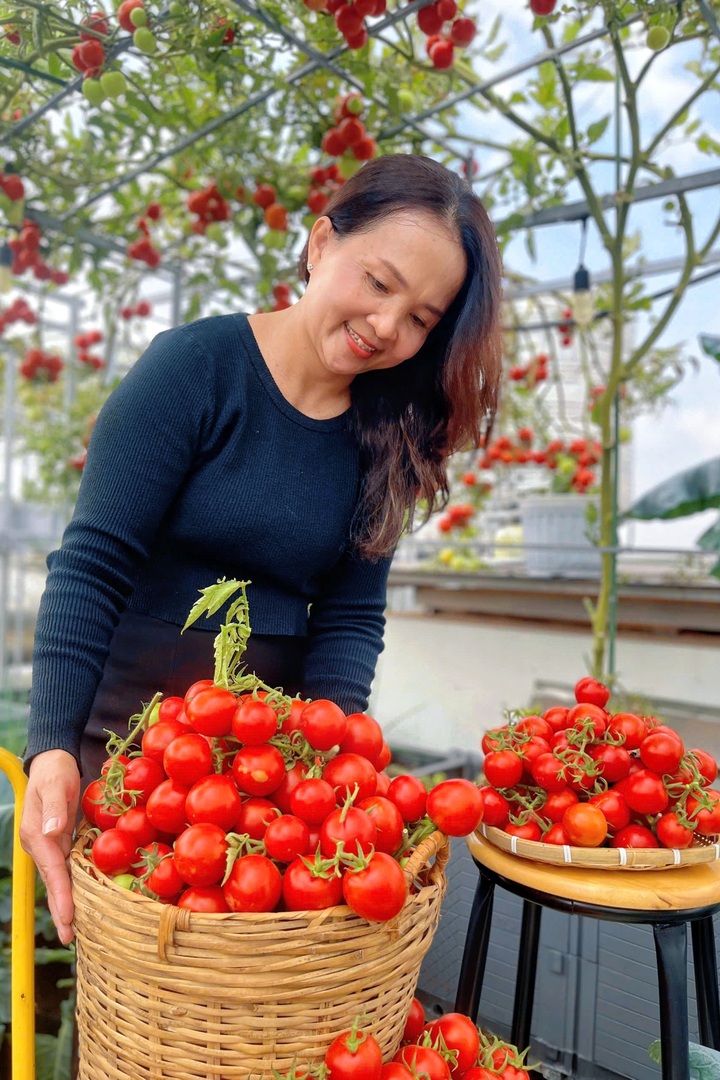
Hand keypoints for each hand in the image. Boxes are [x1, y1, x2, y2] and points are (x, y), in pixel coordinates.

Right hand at [19, 750, 80, 944]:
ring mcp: (50, 845)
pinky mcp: (60, 842)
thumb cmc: (55, 771)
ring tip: (77, 930)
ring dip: (68, 903)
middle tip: (72, 939)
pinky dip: (74, 887)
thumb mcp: (55, 784)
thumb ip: (53, 807)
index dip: (60, 896)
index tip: (68, 918)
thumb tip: (51, 832)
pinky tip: (84, 901)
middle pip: (53, 883)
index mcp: (36, 836)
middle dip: (61, 911)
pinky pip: (67, 869)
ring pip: (60, 880)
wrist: (53, 762)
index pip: (51, 871)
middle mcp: (41, 845)